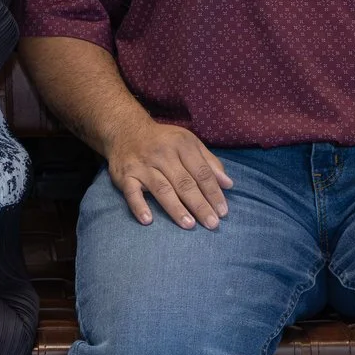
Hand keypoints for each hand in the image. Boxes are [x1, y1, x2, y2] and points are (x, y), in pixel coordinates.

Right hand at [103, 117, 233, 230]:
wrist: (125, 130)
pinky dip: (139, 206)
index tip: (223, 212)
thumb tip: (228, 184)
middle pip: (184, 183)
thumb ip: (209, 163)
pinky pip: (132, 192)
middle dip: (200, 204)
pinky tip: (148, 220)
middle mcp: (162, 154)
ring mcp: (143, 165)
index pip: (201, 172)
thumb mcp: (189, 143)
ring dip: (176, 208)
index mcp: (181, 145)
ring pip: (162, 189)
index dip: (213, 192)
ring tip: (189, 225)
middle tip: (212, 224)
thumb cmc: (163, 141)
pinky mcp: (125, 175)